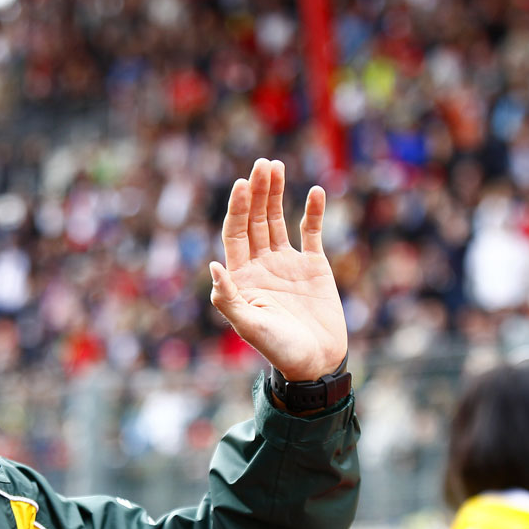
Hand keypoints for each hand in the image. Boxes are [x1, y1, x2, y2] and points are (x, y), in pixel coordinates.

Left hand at [210, 158, 347, 381]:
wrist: (316, 363)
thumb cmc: (279, 349)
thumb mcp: (249, 326)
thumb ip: (229, 299)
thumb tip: (213, 266)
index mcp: (242, 276)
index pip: (235, 233)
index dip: (237, 208)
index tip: (242, 184)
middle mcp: (261, 264)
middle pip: (255, 220)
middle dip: (257, 192)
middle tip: (262, 165)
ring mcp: (287, 263)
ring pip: (277, 220)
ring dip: (277, 194)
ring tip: (276, 166)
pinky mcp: (313, 265)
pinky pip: (311, 232)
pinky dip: (313, 212)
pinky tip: (316, 191)